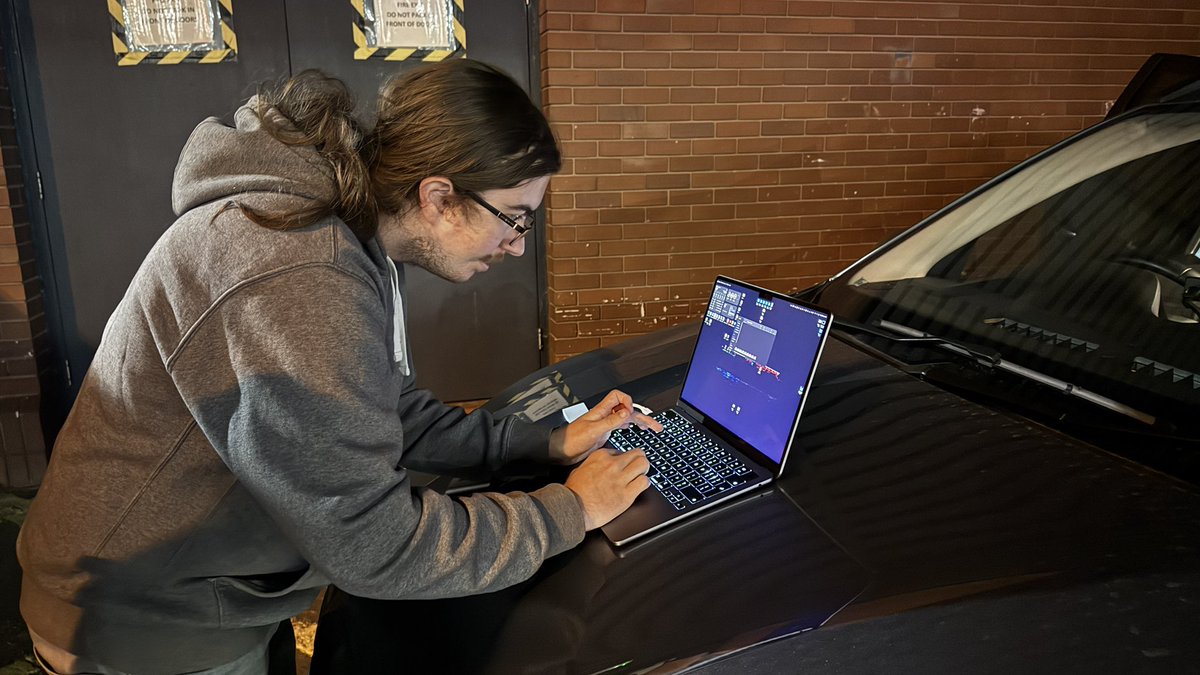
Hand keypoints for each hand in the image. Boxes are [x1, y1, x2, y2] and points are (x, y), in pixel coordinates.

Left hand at [548, 389, 662, 464]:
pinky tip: (632, 430)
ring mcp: (604, 424)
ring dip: (638, 421)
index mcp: (600, 411)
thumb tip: (625, 412)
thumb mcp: (593, 430)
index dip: (627, 402)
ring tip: (651, 427)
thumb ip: (610, 421)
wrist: (561, 450)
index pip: (618, 396)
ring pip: (625, 418)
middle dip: (641, 415)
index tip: (630, 414)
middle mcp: (603, 416)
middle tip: (655, 425)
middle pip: (626, 409)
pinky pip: (620, 426)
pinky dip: (629, 427)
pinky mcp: (603, 433)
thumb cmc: (571, 439)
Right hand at [565, 448, 650, 529]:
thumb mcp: (580, 469)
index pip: (622, 450)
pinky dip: (644, 483)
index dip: (624, 459)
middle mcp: (612, 465)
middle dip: (639, 460)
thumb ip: (594, 463)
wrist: (573, 509)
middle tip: (638, 467)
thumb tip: (602, 463)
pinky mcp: (626, 495)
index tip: (624, 465)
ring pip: (644, 464)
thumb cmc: (573, 492)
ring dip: (643, 470)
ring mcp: (620, 479)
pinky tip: (639, 486)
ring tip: (640, 476)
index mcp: (601, 456)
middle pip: (638, 454)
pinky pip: (645, 482)